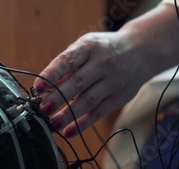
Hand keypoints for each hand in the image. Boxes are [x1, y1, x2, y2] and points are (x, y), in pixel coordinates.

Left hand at [33, 4, 178, 137]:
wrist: (141, 51)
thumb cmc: (105, 49)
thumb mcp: (87, 46)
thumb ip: (67, 64)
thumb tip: (45, 87)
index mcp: (89, 47)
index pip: (67, 61)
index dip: (51, 74)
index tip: (37, 87)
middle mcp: (102, 63)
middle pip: (77, 83)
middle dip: (58, 97)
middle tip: (41, 109)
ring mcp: (112, 81)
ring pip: (88, 101)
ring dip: (68, 114)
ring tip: (52, 123)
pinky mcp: (118, 97)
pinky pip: (98, 112)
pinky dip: (82, 124)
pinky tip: (68, 131)